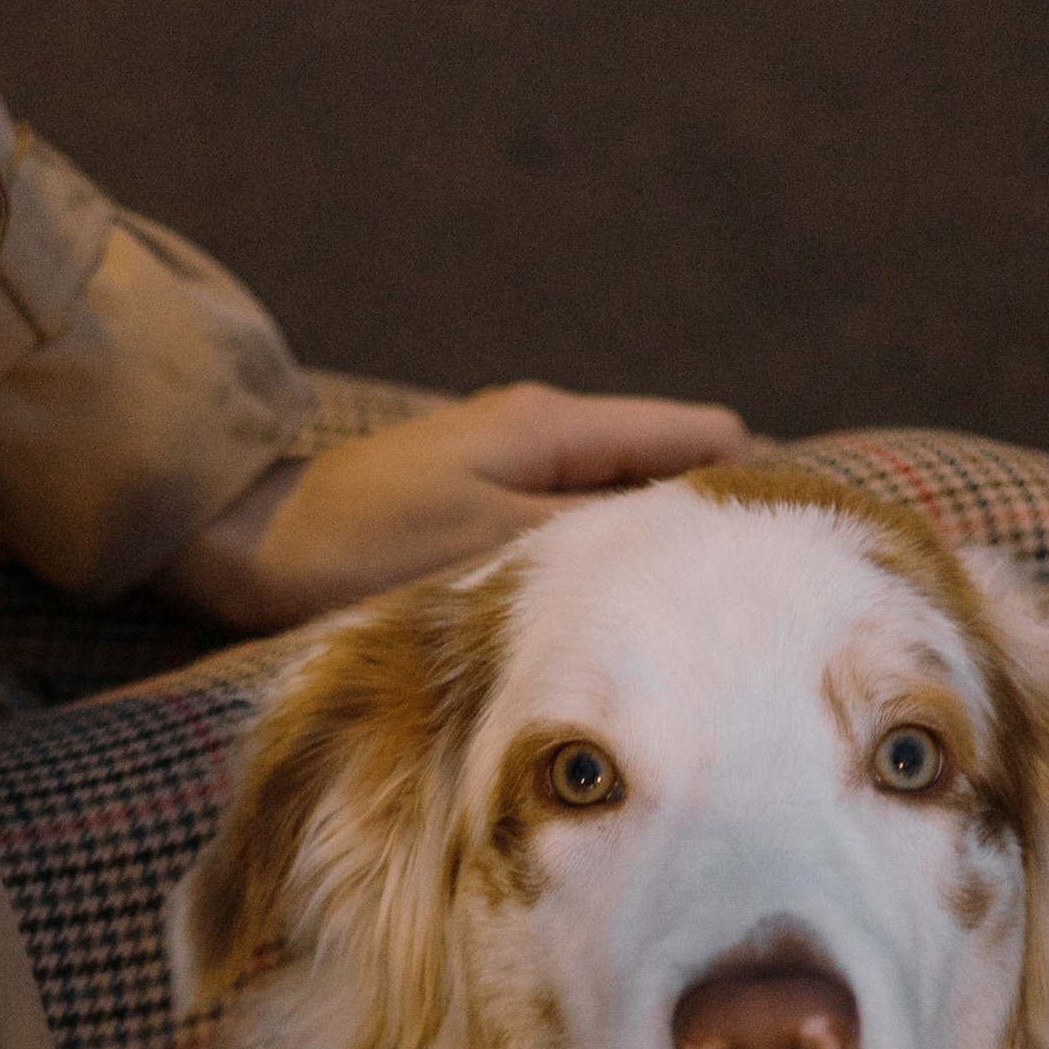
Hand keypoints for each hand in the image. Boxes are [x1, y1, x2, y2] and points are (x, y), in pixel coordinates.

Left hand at [161, 380, 749, 635]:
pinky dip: (604, 566)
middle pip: (667, 469)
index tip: (801, 542)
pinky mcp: (481, 511)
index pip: (696, 434)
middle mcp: (540, 435)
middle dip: (712, 522)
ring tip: (708, 621)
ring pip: (621, 506)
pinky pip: (575, 532)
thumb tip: (690, 538)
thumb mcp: (491, 543)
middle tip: (767, 600)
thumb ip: (593, 536)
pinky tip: (619, 621)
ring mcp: (511, 471)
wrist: (247, 550)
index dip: (752, 483)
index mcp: (552, 427)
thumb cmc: (360, 545)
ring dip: (655, 553)